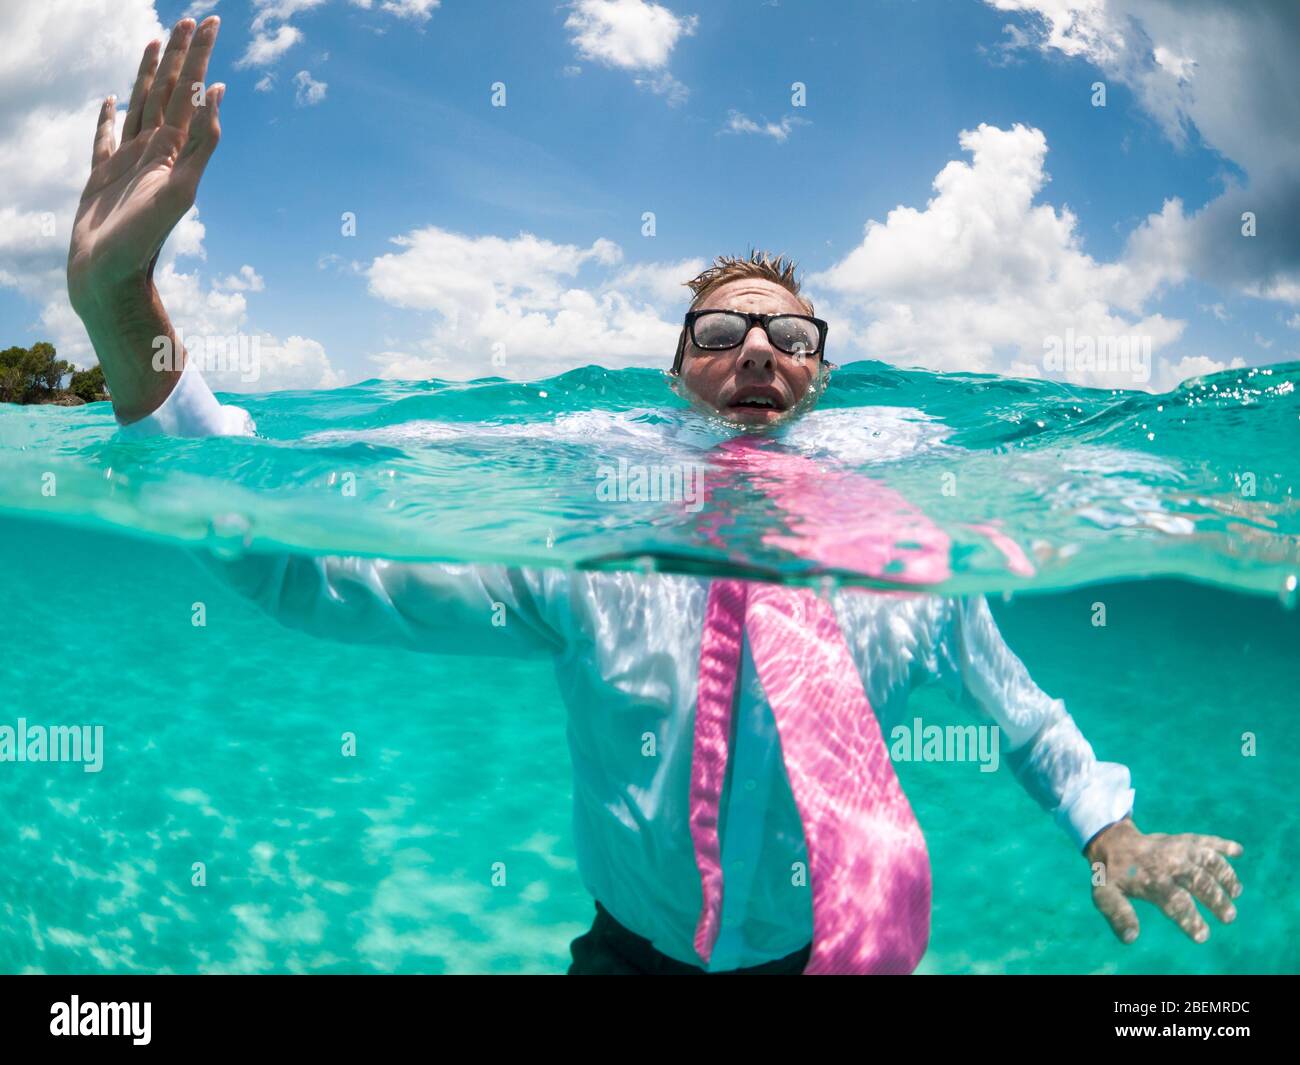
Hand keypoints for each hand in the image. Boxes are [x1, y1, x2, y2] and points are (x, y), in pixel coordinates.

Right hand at [66, 16, 222, 307]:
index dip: (200, 58)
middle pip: (170, 92)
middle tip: (196, 20)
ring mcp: (127, 162)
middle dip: (183, 56)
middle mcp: (154, 151)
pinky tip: (110, 101)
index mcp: (173, 151)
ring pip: (141, 105)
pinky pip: (104, 138)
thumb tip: (217, 95)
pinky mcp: (102, 177)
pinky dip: (107, 118)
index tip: (212, 23)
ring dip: (151, 75)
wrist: (109, 277)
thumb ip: (201, 145)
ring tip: (158, 43)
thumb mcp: (180, 190)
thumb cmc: (143, 241)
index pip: (191, 93)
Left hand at [1085, 817, 1242, 943]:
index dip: (1190, 920)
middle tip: (1228, 916)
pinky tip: (1238, 851)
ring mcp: (1177, 848)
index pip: (1176, 901)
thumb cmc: (1112, 875)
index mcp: (1150, 878)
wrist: (1112, 842)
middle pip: (1198, 880)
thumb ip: (1118, 914)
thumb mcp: (1106, 895)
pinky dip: (1222, 844)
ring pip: (1207, 859)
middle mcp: (1167, 862)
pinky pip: (1204, 839)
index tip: (1202, 936)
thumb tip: (1131, 938)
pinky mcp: (1183, 840)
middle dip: (1216, 899)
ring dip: (1225, 874)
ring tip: (1237, 892)